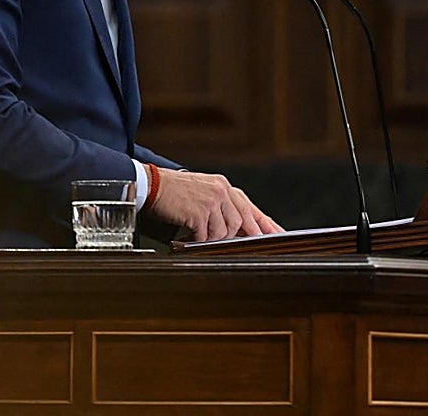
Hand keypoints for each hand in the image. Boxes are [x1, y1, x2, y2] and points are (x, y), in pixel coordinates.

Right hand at [146, 168, 282, 240]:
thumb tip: (237, 228)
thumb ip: (221, 205)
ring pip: (224, 232)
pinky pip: (206, 235)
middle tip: (228, 244)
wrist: (151, 184)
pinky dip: (197, 239)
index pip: (250, 208)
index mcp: (223, 185)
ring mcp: (211, 201)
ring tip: (197, 233)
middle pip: (240, 222)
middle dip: (235, 236)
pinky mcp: (199, 212)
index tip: (276, 235)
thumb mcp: (202, 191)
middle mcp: (221, 190)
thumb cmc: (173, 190)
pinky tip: (188, 234)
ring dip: (211, 237)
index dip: (265, 224)